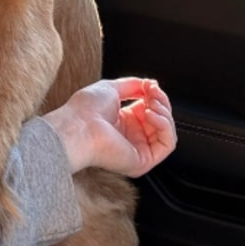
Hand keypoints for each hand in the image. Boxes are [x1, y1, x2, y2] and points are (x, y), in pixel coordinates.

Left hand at [43, 77, 175, 177]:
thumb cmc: (85, 110)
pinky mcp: (142, 162)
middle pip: (161, 121)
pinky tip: (151, 114)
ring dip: (164, 113)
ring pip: (166, 132)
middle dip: (161, 102)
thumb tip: (151, 84)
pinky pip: (167, 145)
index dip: (154, 96)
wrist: (77, 127)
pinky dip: (164, 126)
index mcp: (122, 122)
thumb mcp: (112, 88)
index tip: (151, 85)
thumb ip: (133, 85)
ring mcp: (137, 150)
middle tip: (152, 91)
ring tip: (152, 104)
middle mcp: (131, 137)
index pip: (150, 110)